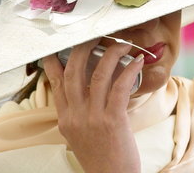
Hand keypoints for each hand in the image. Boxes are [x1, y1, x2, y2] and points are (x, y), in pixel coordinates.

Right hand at [43, 40, 143, 172]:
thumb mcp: (78, 135)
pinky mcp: (113, 120)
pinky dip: (129, 70)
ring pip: (98, 74)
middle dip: (83, 48)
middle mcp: (75, 115)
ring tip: (122, 44)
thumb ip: (76, 113)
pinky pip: (119, 87)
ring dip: (111, 54)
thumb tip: (82, 90)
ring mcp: (93, 117)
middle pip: (74, 71)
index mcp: (65, 119)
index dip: (56, 60)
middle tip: (94, 36)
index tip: (60, 45)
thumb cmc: (99, 158)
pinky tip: (137, 62)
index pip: (56, 82)